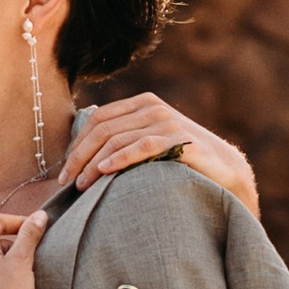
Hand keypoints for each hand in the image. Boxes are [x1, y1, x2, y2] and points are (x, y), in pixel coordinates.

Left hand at [66, 92, 259, 217]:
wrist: (224, 169)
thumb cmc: (179, 161)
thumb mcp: (149, 142)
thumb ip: (123, 140)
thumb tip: (81, 158)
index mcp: (141, 103)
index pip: (97, 119)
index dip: (76, 144)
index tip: (64, 171)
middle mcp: (152, 107)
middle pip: (102, 129)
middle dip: (80, 156)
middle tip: (67, 181)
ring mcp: (166, 121)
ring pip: (117, 139)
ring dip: (94, 163)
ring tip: (83, 185)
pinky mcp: (179, 138)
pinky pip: (143, 146)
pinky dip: (120, 158)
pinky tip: (105, 171)